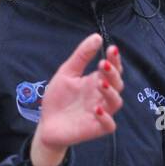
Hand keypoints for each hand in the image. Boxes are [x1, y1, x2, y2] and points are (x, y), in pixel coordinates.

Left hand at [29, 34, 123, 165]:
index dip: (115, 60)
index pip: (113, 69)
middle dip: (113, 74)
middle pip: (117, 84)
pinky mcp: (96, 128)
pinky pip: (109, 125)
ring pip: (116, 103)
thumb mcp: (67, 73)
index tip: (112, 49)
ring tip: (101, 84)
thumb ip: (82, 56)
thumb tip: (97, 37)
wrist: (46, 124)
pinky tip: (97, 109)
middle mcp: (102, 96)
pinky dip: (106, 118)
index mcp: (97, 81)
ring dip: (111, 93)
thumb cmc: (58, 99)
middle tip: (103, 65)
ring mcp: (102, 113)